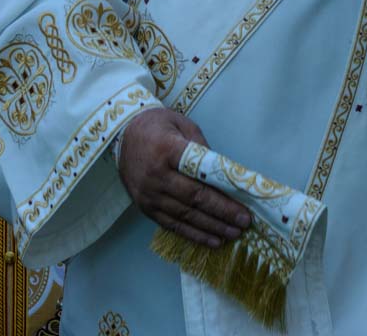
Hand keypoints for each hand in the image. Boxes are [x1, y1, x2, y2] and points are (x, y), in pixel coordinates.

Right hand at [116, 107, 249, 247]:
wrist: (122, 134)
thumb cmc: (158, 126)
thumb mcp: (183, 125)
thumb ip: (203, 150)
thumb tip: (226, 176)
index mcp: (167, 150)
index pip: (200, 177)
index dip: (223, 195)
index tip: (243, 207)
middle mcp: (156, 175)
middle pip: (194, 200)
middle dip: (222, 214)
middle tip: (244, 224)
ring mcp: (148, 194)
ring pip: (185, 216)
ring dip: (211, 228)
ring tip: (233, 234)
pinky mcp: (145, 207)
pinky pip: (172, 225)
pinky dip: (193, 235)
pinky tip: (212, 240)